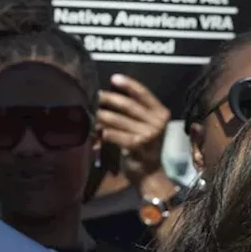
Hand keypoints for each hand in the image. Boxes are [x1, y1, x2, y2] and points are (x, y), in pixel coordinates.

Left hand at [97, 75, 172, 189]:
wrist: (149, 173)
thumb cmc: (143, 147)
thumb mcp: (146, 126)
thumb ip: (134, 111)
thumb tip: (107, 93)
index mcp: (161, 114)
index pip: (144, 94)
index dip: (128, 85)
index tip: (113, 78)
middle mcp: (157, 123)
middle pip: (127, 105)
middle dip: (107, 99)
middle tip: (93, 96)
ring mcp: (149, 135)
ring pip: (117, 120)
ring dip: (100, 117)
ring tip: (89, 115)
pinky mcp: (137, 146)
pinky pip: (114, 135)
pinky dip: (103, 133)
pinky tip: (96, 133)